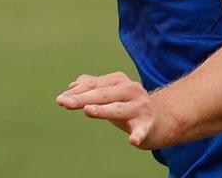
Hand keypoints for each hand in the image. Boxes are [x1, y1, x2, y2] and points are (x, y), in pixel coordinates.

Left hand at [57, 71, 172, 149]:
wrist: (161, 119)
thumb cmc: (129, 106)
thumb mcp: (112, 94)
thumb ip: (93, 87)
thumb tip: (72, 85)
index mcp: (120, 81)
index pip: (95, 85)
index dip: (77, 92)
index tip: (60, 99)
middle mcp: (131, 91)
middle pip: (104, 95)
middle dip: (83, 99)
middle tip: (65, 103)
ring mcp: (140, 108)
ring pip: (119, 109)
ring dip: (104, 110)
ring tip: (88, 111)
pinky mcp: (148, 124)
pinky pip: (142, 130)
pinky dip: (138, 135)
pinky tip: (132, 140)